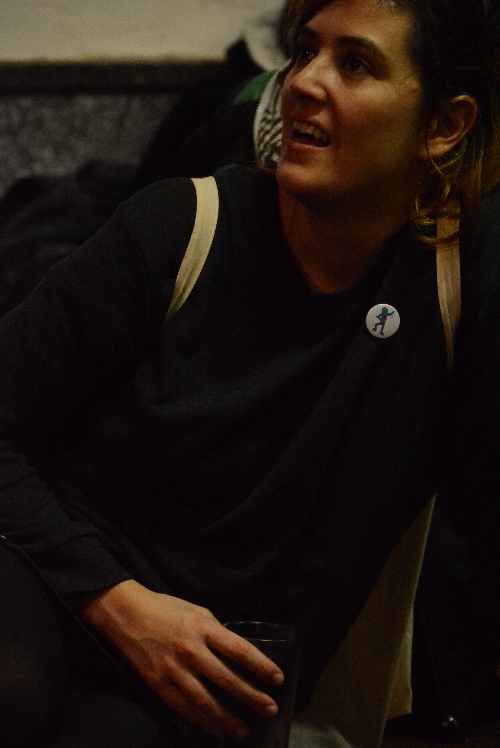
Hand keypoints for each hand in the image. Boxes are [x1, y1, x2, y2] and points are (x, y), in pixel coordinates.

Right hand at [77, 580, 283, 738]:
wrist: (126, 613)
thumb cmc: (165, 608)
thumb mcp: (196, 610)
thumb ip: (215, 631)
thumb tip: (233, 652)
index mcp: (203, 627)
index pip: (240, 650)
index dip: (261, 666)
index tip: (277, 679)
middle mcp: (190, 649)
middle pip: (227, 678)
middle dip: (251, 696)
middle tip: (270, 709)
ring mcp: (173, 668)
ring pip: (205, 700)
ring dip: (226, 718)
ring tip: (243, 730)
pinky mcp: (158, 683)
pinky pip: (183, 707)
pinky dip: (200, 721)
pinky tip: (214, 729)